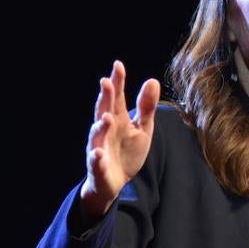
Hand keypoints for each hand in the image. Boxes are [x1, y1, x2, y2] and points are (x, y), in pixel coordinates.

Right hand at [79, 60, 159, 220]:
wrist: (114, 181)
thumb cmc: (126, 152)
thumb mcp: (142, 129)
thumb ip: (146, 108)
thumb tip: (153, 80)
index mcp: (118, 119)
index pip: (116, 97)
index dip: (117, 82)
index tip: (118, 65)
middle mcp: (105, 130)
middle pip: (103, 110)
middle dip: (104, 98)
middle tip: (106, 82)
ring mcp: (99, 147)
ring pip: (97, 135)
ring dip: (100, 126)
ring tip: (107, 117)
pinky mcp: (98, 166)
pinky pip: (95, 161)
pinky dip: (96, 157)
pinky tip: (98, 153)